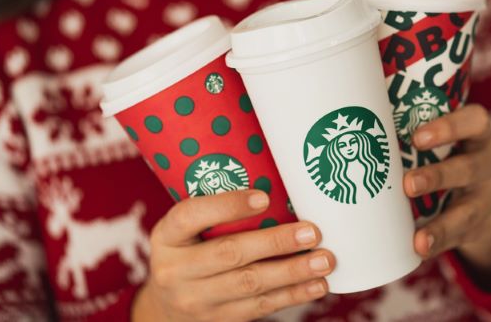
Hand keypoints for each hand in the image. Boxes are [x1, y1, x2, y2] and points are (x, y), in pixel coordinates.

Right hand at [133, 190, 334, 321]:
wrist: (166, 306)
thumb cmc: (189, 250)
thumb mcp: (187, 228)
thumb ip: (217, 210)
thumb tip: (276, 183)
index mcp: (166, 235)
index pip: (191, 215)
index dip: (228, 206)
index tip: (265, 197)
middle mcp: (174, 270)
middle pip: (230, 254)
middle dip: (276, 243)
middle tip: (312, 232)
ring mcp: (195, 300)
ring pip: (250, 284)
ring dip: (292, 272)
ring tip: (324, 260)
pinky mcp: (218, 321)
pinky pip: (260, 307)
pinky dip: (292, 295)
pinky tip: (317, 285)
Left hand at [403, 104, 490, 273]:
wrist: (488, 199)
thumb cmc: (451, 156)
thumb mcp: (449, 140)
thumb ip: (417, 128)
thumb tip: (363, 119)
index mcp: (479, 135)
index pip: (475, 121)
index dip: (449, 127)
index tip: (417, 137)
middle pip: (470, 168)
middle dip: (438, 176)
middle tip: (408, 184)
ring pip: (469, 210)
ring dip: (441, 224)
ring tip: (418, 237)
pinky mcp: (484, 226)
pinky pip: (461, 236)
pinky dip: (439, 243)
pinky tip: (420, 249)